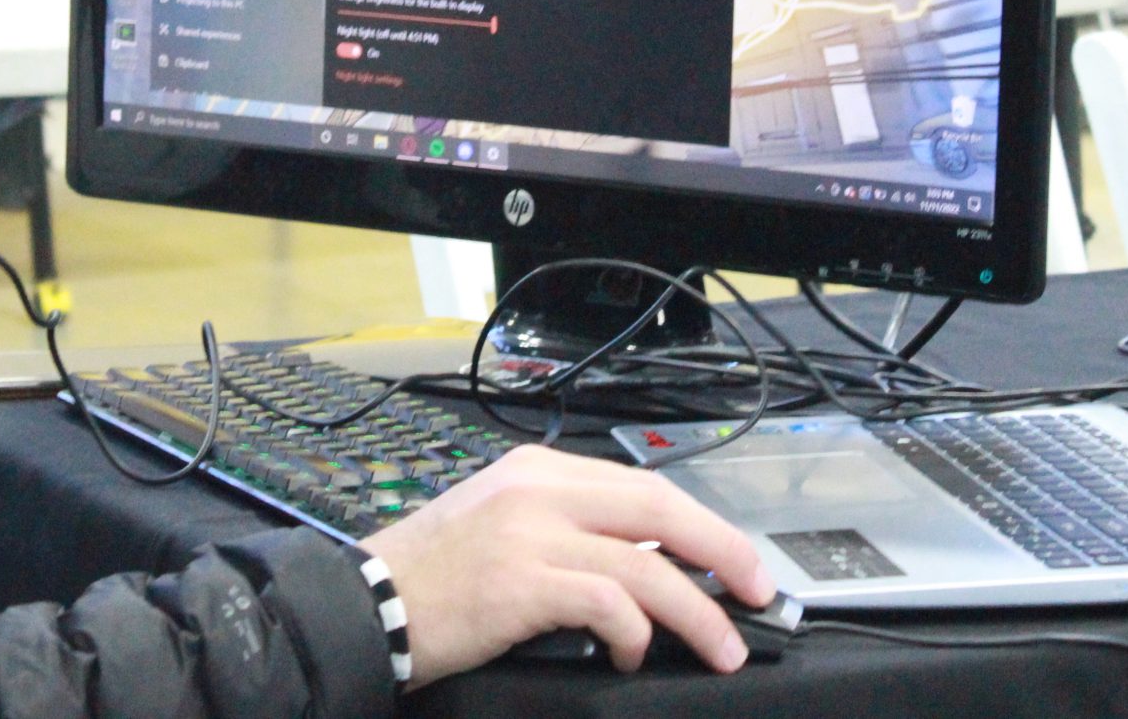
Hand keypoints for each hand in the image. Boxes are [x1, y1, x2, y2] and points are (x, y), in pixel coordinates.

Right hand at [359, 444, 774, 683]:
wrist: (368, 602)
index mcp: (539, 471)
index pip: (644, 487)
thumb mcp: (505, 526)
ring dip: (697, 611)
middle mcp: (539, 490)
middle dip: (723, 552)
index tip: (736, 561)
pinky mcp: (522, 583)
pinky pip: (609, 603)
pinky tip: (631, 657)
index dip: (702, 525)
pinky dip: (636, 634)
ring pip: (646, 564)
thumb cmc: (435, 577)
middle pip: (660, 509)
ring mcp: (531, 533)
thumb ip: (569, 531)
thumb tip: (648, 565)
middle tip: (759, 592)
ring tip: (719, 646)